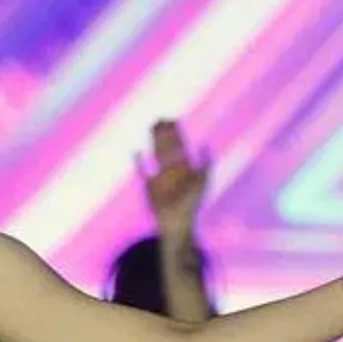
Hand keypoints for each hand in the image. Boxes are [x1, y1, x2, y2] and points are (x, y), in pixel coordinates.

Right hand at [138, 120, 207, 236]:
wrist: (178, 222)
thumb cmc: (192, 204)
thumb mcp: (203, 181)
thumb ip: (205, 164)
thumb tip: (206, 145)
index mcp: (185, 168)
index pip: (180, 145)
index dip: (176, 133)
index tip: (171, 120)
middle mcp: (173, 170)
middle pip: (167, 147)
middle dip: (163, 134)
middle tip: (159, 119)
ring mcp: (161, 177)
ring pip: (156, 154)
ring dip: (153, 142)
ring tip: (150, 128)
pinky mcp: (150, 187)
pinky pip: (143, 172)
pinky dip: (139, 162)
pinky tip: (136, 151)